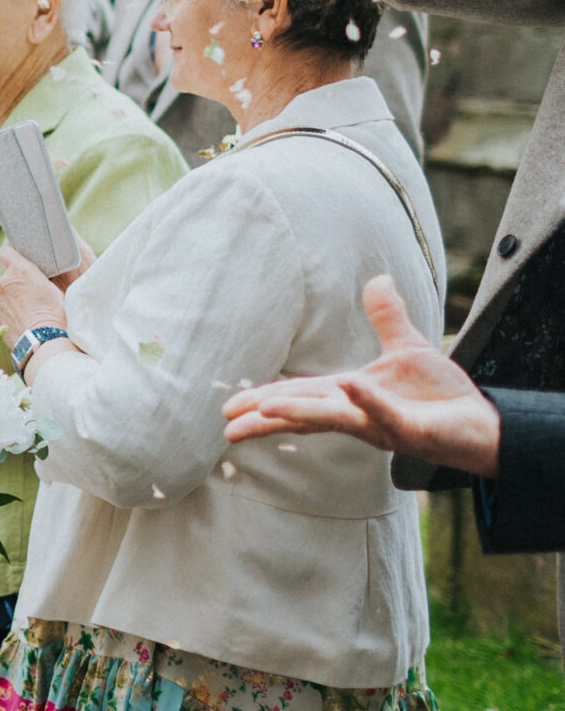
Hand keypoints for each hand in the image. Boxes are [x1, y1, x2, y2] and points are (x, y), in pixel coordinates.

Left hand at [0, 244, 69, 341]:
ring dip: (13, 296)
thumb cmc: (56, 316)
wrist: (43, 344)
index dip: (11, 252)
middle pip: (7, 274)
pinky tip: (23, 318)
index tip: (19, 257)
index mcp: (20, 271)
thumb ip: (42, 278)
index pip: (5, 250)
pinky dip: (10, 310)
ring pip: (4, 292)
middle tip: (32, 289)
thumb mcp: (58, 290)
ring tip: (30, 308)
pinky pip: (1, 307)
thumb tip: (41, 276)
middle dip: (17, 279)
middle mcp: (4, 282)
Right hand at [221, 274, 501, 474]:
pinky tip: (348, 383)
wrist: (481, 422)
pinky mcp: (409, 431)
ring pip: (333, 417)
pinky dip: (366, 399)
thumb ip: (386, 317)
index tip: (230, 408)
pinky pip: (384, 411)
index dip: (264, 400)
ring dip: (299, 412)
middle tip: (228, 424)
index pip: (298, 396)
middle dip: (265, 418)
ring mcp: (380, 424)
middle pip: (302, 414)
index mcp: (348, 396)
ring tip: (264, 409)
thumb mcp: (408, 348)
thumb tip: (378, 279)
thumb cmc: (440, 395)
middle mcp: (356, 414)